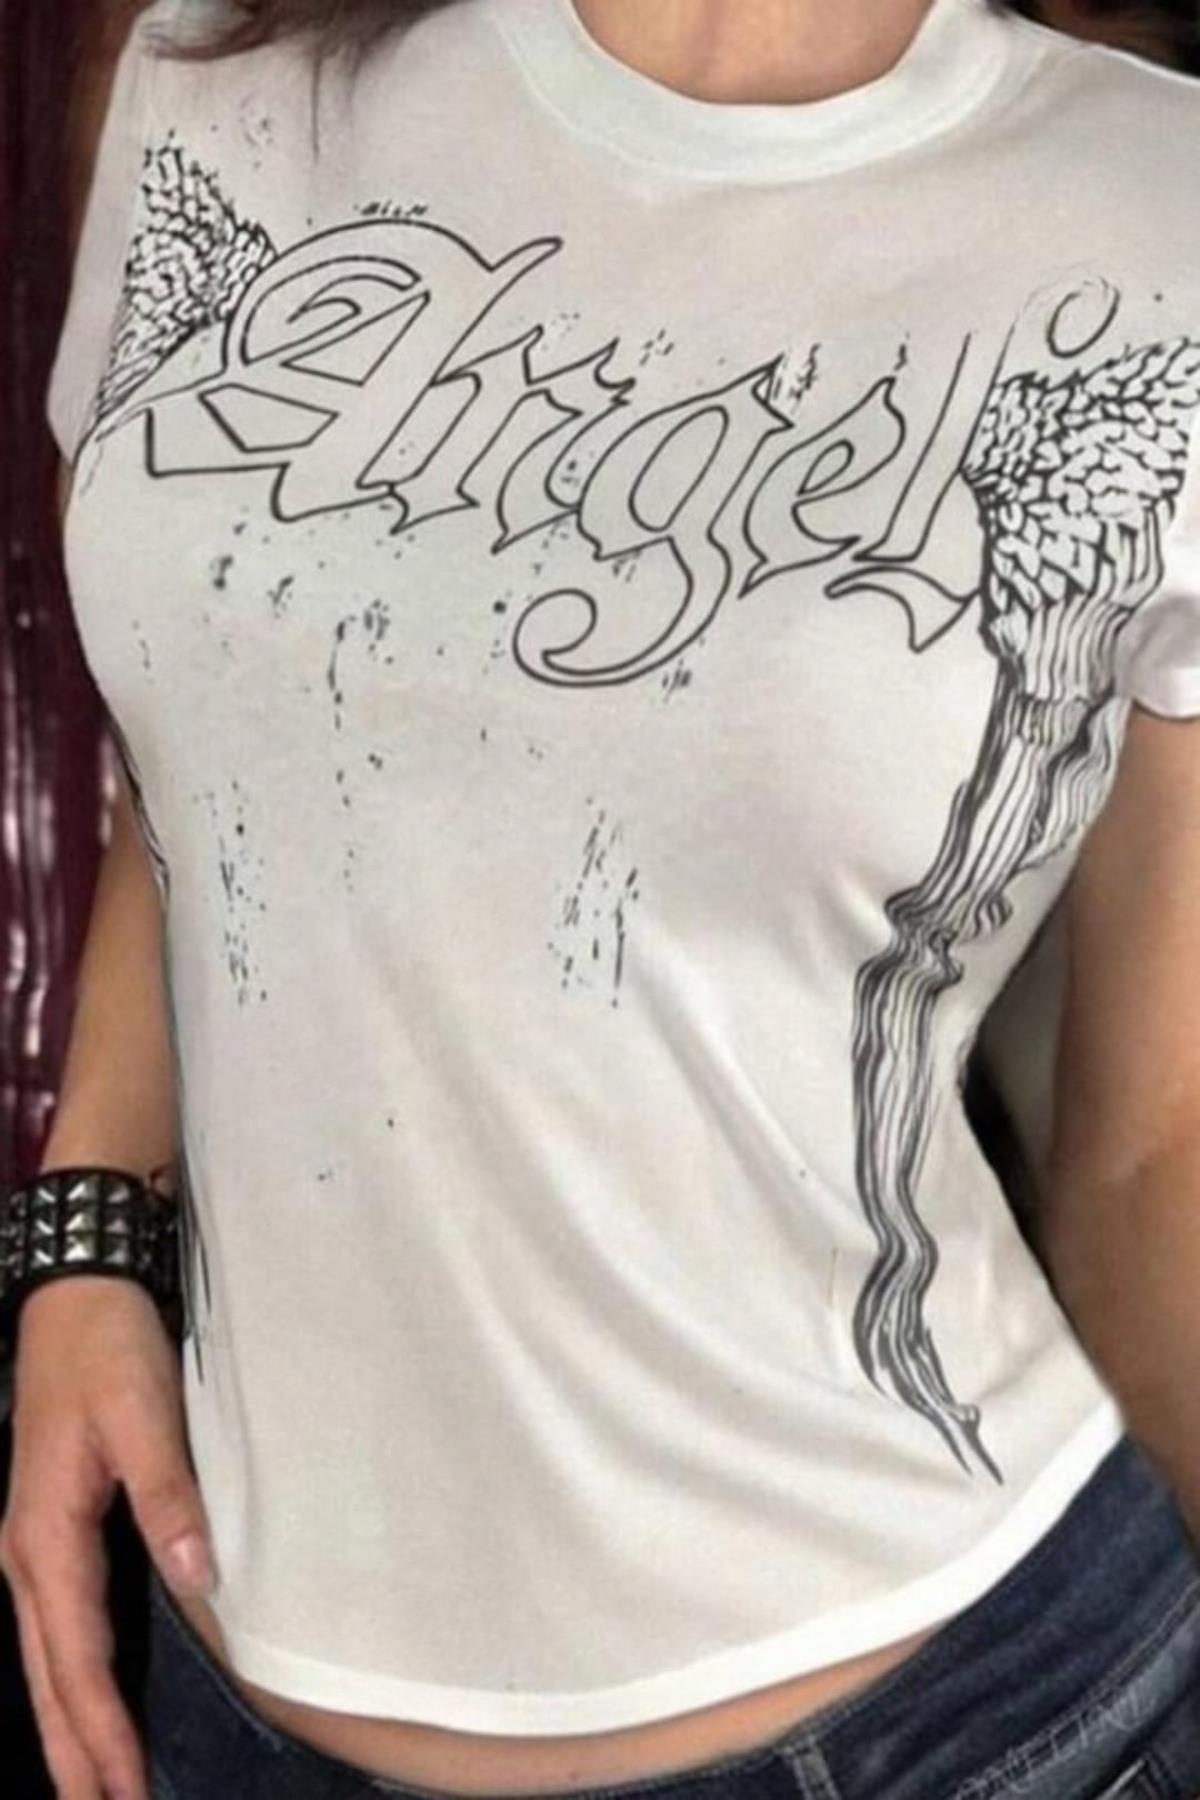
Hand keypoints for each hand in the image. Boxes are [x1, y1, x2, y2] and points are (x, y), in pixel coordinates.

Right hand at [0, 1277, 213, 1799]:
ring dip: (69, 1726)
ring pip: (47, 1658)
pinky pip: (58, 1625)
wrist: (76, 1293)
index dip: (103, 1732)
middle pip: (49, 1678)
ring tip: (96, 1787)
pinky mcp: (51, 1529)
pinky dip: (71, 1678)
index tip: (128, 1793)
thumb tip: (196, 1577)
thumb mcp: (144, 1416)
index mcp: (46, 1536)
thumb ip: (168, 1497)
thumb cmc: (107, 1351)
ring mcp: (32, 1544)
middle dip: (75, 1755)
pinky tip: (89, 1700)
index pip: (77, 1659)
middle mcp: (28, 1554)